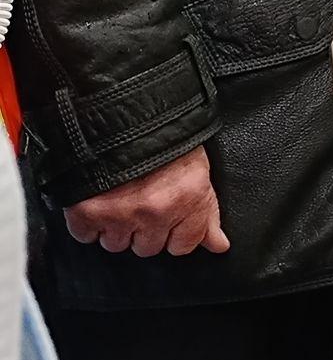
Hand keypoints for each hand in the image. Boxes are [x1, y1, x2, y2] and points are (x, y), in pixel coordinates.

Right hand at [64, 146, 228, 257]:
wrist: (125, 112)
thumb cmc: (166, 134)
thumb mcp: (197, 169)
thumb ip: (207, 212)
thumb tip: (218, 245)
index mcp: (188, 199)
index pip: (184, 245)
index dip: (176, 233)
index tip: (170, 218)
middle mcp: (156, 212)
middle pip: (148, 247)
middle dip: (146, 228)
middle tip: (142, 202)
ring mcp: (120, 214)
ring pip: (116, 244)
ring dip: (117, 226)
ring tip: (120, 198)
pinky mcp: (87, 213)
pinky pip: (86, 236)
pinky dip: (89, 223)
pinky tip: (98, 201)